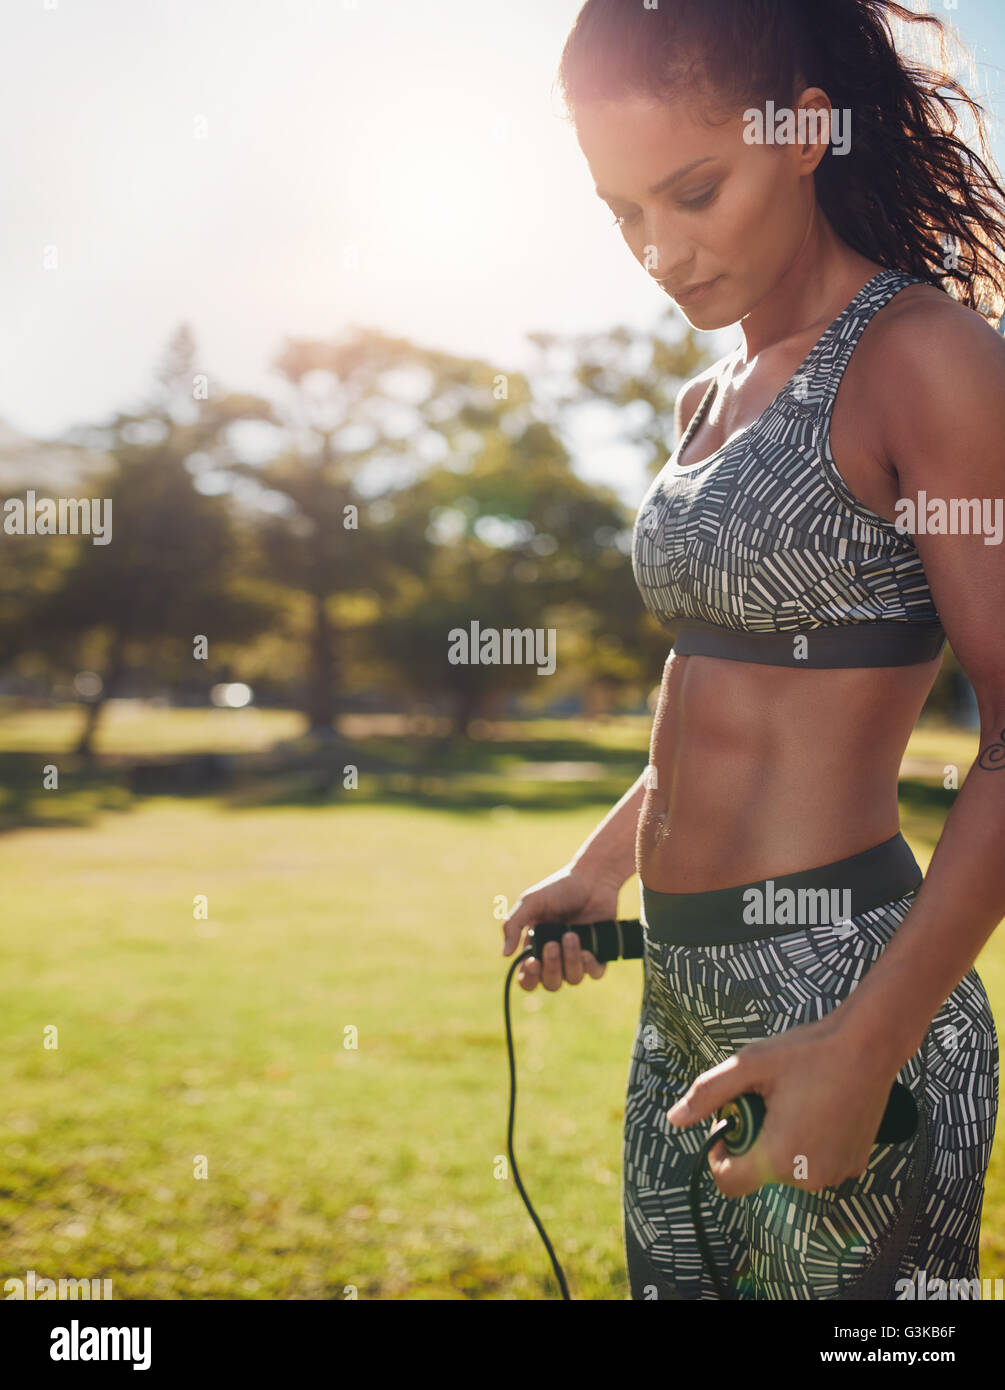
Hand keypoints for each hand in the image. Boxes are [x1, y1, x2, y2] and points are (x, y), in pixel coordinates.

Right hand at [500, 862, 617, 990]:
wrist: (592, 878)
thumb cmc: (559, 888)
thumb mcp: (530, 902)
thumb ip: (513, 925)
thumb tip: (505, 954)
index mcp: (536, 948)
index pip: (528, 978)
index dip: (529, 979)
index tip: (533, 963)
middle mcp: (557, 957)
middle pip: (551, 983)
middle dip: (552, 968)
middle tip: (553, 945)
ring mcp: (579, 956)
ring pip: (573, 979)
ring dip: (571, 961)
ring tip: (572, 935)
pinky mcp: (600, 953)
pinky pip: (595, 973)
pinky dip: (590, 966)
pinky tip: (587, 950)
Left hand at [666, 1014, 901, 1196]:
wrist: (869, 1044)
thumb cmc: (806, 1052)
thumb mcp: (747, 1065)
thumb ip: (707, 1093)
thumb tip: (674, 1119)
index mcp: (779, 1157)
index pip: (729, 1182)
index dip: (719, 1153)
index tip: (730, 1121)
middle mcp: (810, 1177)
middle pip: (759, 1172)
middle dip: (753, 1139)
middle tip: (765, 1099)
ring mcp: (837, 1174)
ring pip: (788, 1168)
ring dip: (781, 1142)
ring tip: (792, 1101)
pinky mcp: (855, 1164)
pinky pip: (817, 1164)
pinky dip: (809, 1143)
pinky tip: (817, 1107)